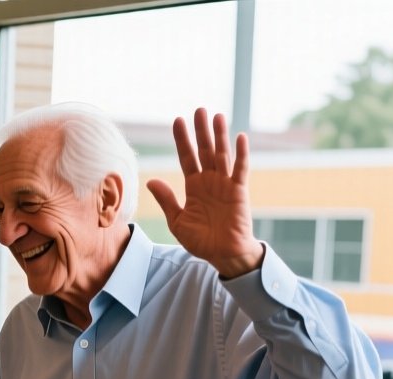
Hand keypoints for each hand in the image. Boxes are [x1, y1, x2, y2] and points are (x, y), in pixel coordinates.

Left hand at [145, 108, 265, 278]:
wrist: (222, 255)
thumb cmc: (201, 240)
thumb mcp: (177, 221)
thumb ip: (167, 200)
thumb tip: (151, 180)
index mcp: (194, 186)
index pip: (187, 158)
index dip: (182, 140)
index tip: (177, 121)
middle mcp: (210, 181)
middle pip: (204, 150)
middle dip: (201, 131)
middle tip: (198, 109)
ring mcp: (225, 184)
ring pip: (222, 155)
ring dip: (220, 136)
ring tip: (217, 116)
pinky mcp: (239, 191)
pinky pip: (241, 169)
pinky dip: (241, 154)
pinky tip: (240, 137)